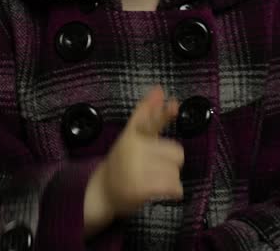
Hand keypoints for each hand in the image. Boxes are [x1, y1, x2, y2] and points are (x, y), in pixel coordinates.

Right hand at [94, 85, 184, 218]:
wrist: (103, 192)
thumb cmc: (122, 161)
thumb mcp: (133, 135)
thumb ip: (149, 113)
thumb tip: (159, 88)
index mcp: (132, 135)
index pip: (152, 122)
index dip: (163, 113)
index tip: (174, 104)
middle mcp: (133, 150)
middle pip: (177, 153)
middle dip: (170, 163)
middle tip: (153, 167)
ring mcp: (135, 170)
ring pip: (175, 173)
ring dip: (170, 180)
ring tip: (151, 180)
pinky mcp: (140, 189)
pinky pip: (173, 188)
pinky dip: (171, 192)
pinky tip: (157, 191)